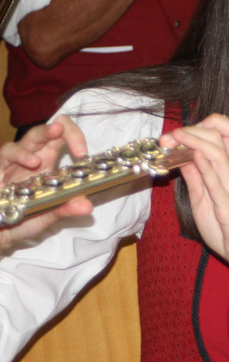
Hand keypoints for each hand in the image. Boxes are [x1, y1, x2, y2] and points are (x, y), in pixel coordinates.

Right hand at [0, 116, 93, 249]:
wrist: (1, 232)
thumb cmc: (26, 218)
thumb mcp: (47, 215)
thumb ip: (66, 209)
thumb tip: (86, 206)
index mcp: (49, 160)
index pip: (64, 136)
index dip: (75, 136)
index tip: (82, 154)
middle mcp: (32, 156)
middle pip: (43, 132)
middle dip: (52, 129)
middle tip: (58, 131)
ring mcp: (13, 162)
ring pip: (19, 143)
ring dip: (26, 149)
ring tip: (35, 162)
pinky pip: (2, 158)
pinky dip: (9, 161)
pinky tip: (14, 171)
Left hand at [160, 114, 228, 278]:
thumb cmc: (227, 231)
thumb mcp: (202, 200)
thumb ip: (195, 179)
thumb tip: (183, 159)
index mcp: (222, 176)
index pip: (215, 141)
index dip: (194, 132)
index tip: (172, 136)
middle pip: (217, 141)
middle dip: (192, 132)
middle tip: (170, 136)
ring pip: (218, 156)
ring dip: (195, 142)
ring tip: (178, 136)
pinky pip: (219, 185)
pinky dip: (207, 168)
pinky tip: (196, 157)